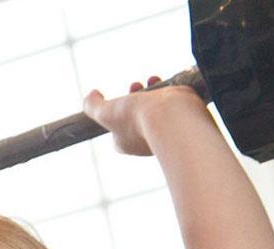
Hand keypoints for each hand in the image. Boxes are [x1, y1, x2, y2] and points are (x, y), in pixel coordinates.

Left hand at [82, 76, 207, 155]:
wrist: (171, 116)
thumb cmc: (135, 117)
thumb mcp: (104, 112)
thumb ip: (93, 106)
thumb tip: (91, 95)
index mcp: (127, 143)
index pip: (117, 129)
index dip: (116, 111)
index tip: (119, 99)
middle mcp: (147, 140)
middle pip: (137, 114)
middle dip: (134, 96)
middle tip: (135, 86)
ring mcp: (166, 129)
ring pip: (157, 107)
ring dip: (152, 90)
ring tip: (151, 79)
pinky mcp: (183, 118)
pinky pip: (174, 102)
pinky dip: (170, 90)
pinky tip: (168, 82)